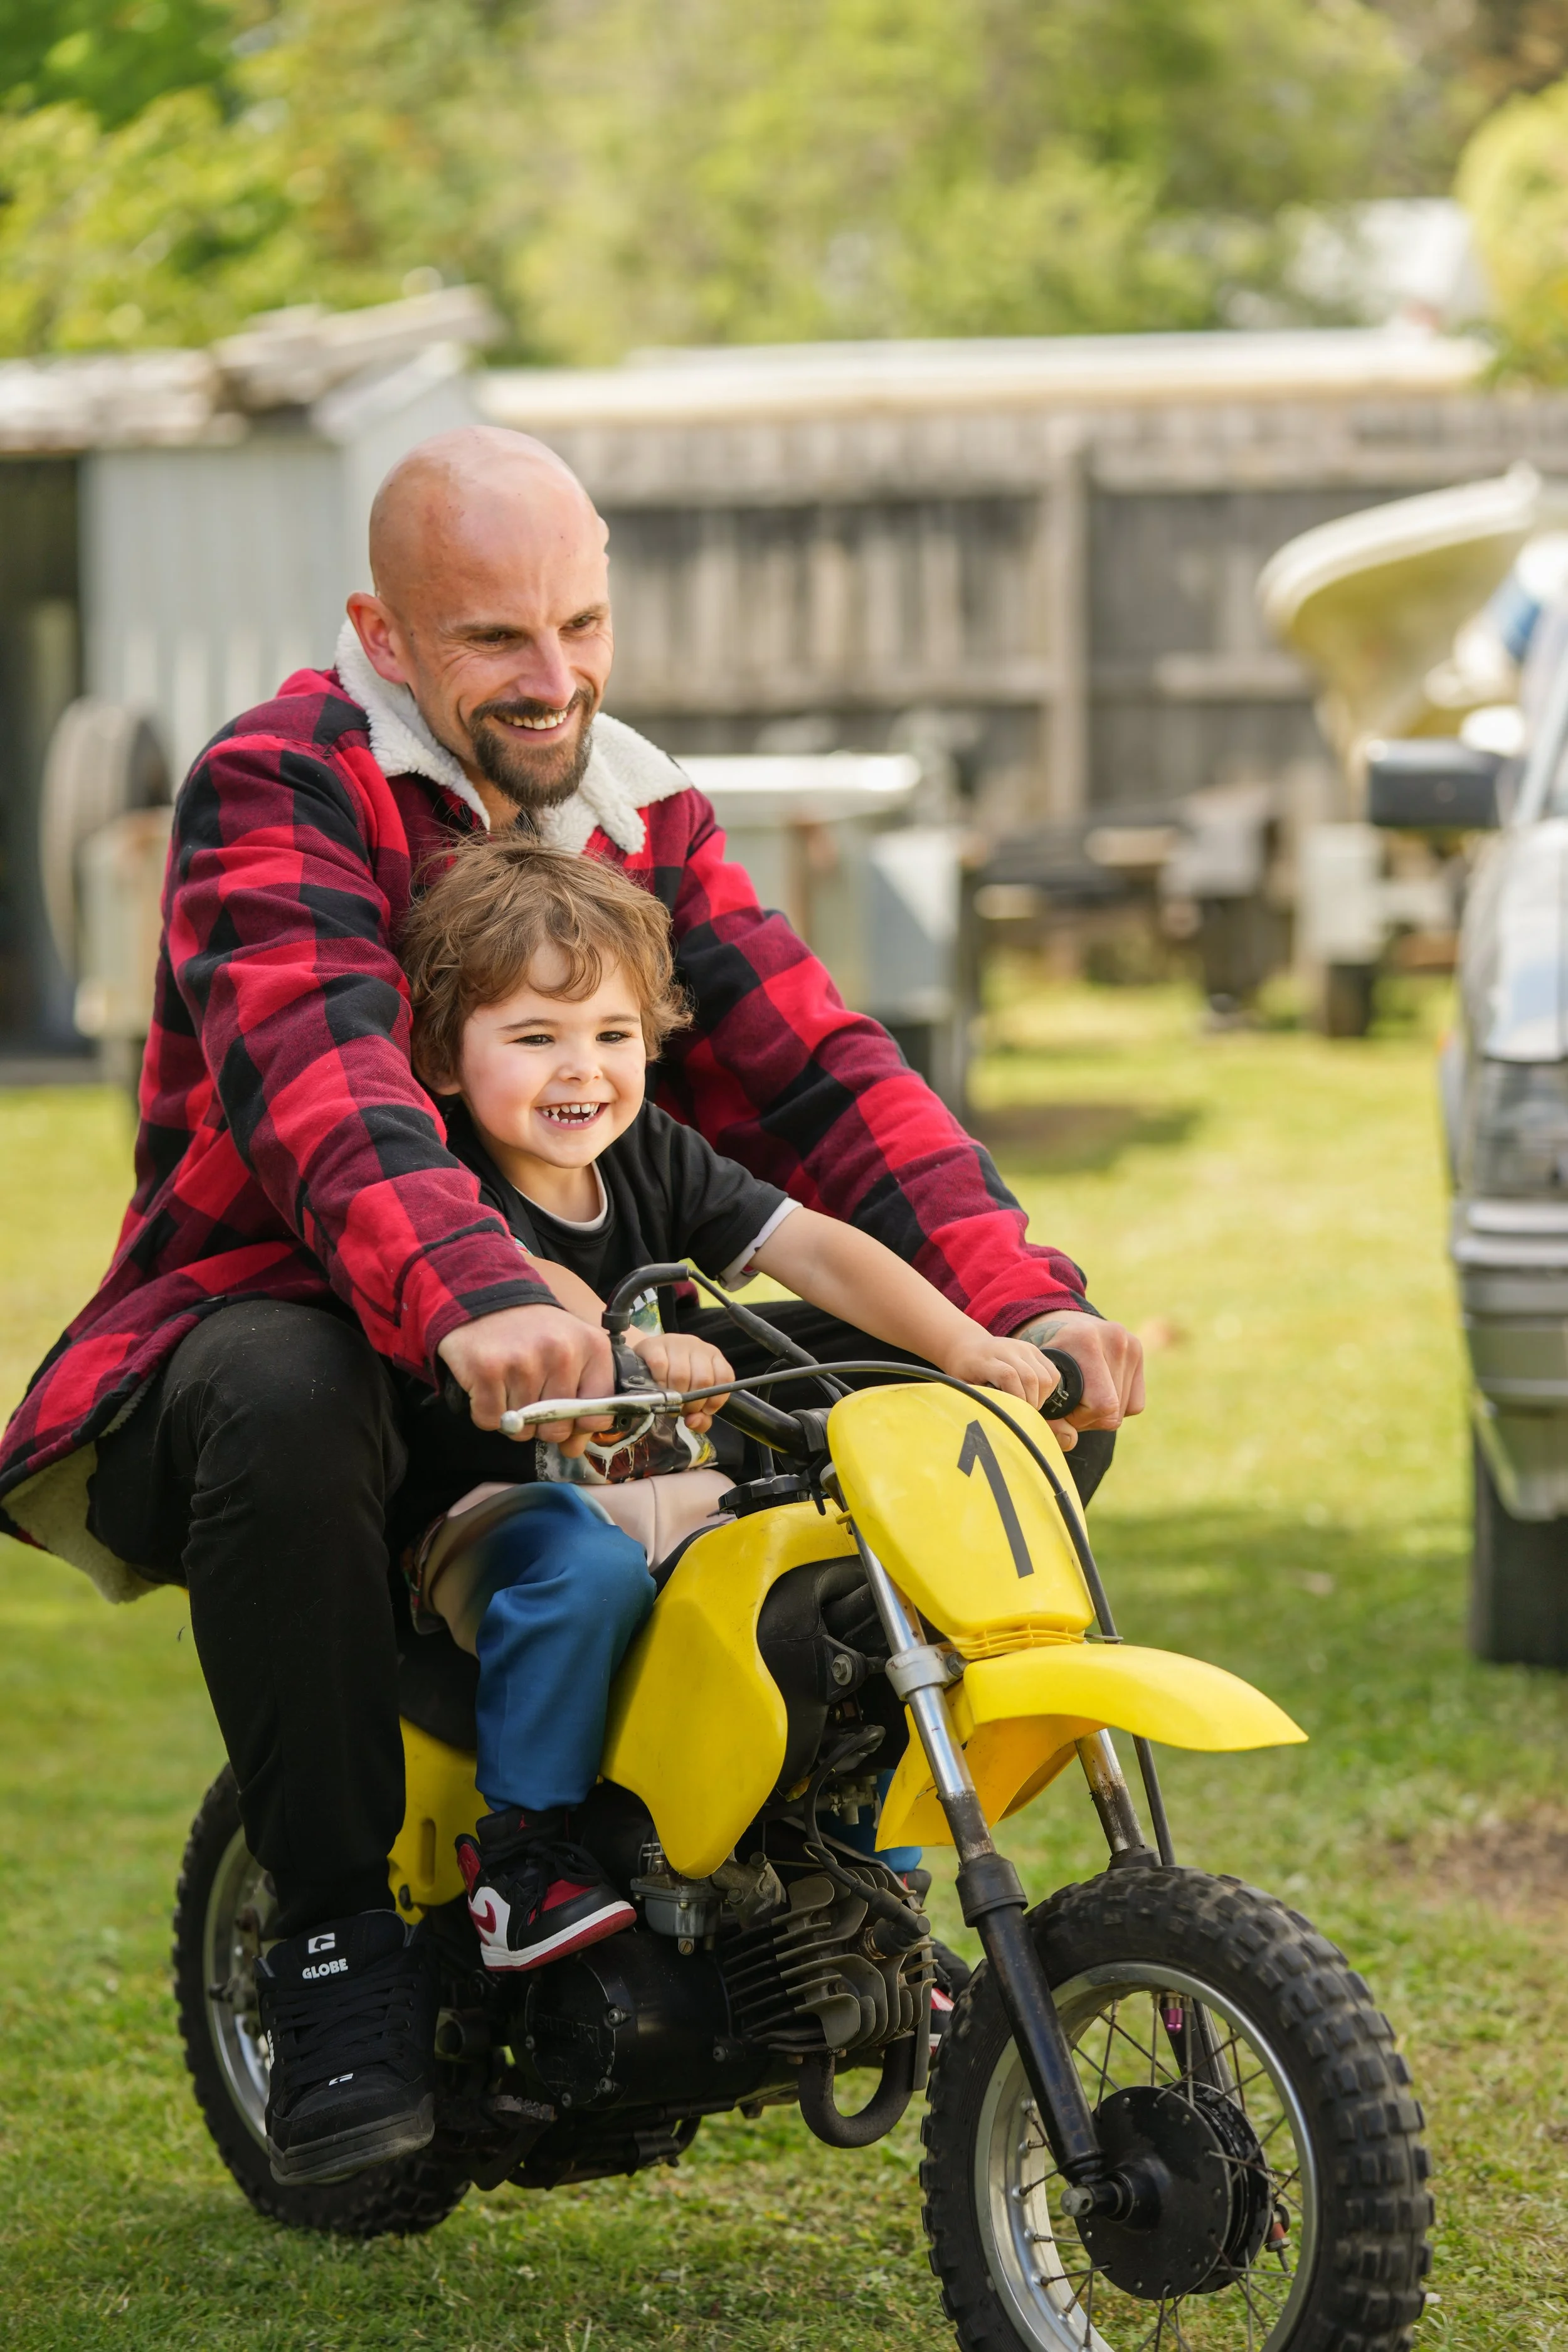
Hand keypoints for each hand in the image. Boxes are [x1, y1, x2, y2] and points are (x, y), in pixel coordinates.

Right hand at [438, 1303, 616, 1448]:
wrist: (485, 1297)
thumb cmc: (533, 1332)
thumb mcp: (570, 1353)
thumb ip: (581, 1401)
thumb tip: (574, 1449)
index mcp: (592, 1348)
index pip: (597, 1416)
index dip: (578, 1425)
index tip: (565, 1414)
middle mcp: (561, 1353)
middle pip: (556, 1429)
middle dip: (540, 1425)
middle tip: (529, 1396)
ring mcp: (523, 1361)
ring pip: (522, 1429)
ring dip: (512, 1417)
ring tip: (508, 1384)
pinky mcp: (487, 1369)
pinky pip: (490, 1420)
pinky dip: (485, 1412)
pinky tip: (488, 1385)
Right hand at [624, 1327, 734, 1431]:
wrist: (646, 1360)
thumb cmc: (675, 1381)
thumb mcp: (693, 1399)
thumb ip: (701, 1418)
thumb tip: (693, 1421)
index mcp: (714, 1357)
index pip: (725, 1377)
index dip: (715, 1400)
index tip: (702, 1411)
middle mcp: (699, 1347)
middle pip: (703, 1379)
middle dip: (692, 1403)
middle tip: (682, 1409)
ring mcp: (677, 1343)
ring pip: (681, 1374)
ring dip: (674, 1396)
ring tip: (669, 1401)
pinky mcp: (655, 1345)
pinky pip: (660, 1365)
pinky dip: (660, 1383)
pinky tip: (658, 1388)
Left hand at [937, 1331, 1070, 1439]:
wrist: (969, 1346)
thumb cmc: (964, 1372)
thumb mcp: (962, 1387)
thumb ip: (977, 1400)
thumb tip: (994, 1420)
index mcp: (985, 1359)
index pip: (1008, 1375)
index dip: (1016, 1398)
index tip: (1013, 1413)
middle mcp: (1006, 1349)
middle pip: (1030, 1377)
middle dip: (1030, 1402)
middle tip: (1022, 1413)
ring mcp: (1023, 1347)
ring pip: (1045, 1377)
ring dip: (1041, 1397)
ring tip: (1027, 1404)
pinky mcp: (1034, 1350)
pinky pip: (1052, 1373)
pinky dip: (1048, 1389)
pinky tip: (1034, 1395)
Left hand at [1016, 1310, 1144, 1433]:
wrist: (1058, 1326)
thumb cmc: (1045, 1361)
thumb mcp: (1040, 1383)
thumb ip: (1048, 1417)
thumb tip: (1068, 1442)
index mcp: (1086, 1341)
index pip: (1102, 1405)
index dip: (1080, 1418)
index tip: (1063, 1409)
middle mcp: (1114, 1338)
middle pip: (1114, 1410)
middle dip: (1090, 1418)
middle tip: (1071, 1404)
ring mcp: (1130, 1343)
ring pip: (1124, 1410)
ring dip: (1102, 1413)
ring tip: (1084, 1395)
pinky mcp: (1138, 1350)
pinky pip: (1135, 1404)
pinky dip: (1118, 1406)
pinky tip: (1100, 1391)